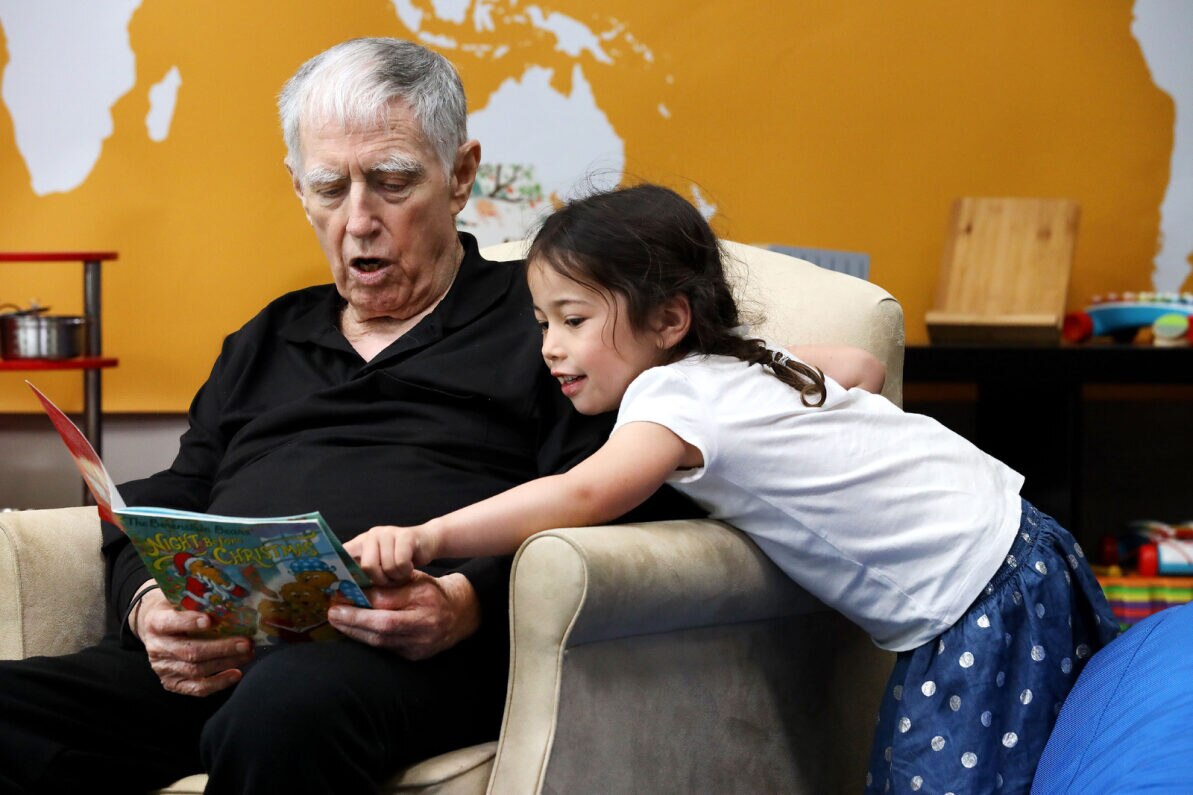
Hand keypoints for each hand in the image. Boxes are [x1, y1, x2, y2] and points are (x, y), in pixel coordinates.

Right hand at [131, 584, 253, 696]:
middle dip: (220, 648)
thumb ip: (196, 600)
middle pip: (189, 651)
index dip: (189, 623)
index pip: (170, 623)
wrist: (153, 627)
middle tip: (246, 643)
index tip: (210, 620)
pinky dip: (218, 683)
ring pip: (195, 670)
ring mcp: (163, 668)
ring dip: (225, 663)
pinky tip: (236, 674)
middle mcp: (157, 647)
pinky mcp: (172, 682)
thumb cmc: (175, 608)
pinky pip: (196, 688)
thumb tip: (231, 596)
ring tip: (248, 654)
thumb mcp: (179, 599)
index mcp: (155, 621)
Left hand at [327, 571, 479, 659]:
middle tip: (332, 613)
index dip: (362, 599)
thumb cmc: (432, 592)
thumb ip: (389, 584)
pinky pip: (386, 649)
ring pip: (381, 641)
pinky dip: (367, 640)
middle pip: (383, 625)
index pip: (388, 601)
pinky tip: (353, 631)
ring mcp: (420, 643)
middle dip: (353, 619)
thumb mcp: (415, 579)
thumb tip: (355, 586)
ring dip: (355, 631)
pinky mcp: (415, 656)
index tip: (341, 594)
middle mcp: (425, 623)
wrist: (459, 615)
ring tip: (337, 622)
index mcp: (425, 598)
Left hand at [344, 524, 436, 585]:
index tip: (337, 589)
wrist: (426, 542)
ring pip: (386, 567)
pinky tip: (409, 567)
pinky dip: (406, 570)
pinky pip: (400, 562)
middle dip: (380, 580)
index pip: (340, 554)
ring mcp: (387, 533)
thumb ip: (362, 576)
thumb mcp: (379, 568)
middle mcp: (370, 536)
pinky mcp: (405, 535)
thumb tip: (344, 596)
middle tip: (389, 581)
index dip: (338, 569)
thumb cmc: (401, 560)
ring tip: (400, 573)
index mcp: (359, 544)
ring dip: (396, 577)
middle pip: (367, 567)